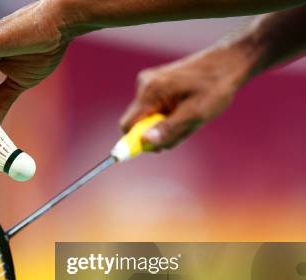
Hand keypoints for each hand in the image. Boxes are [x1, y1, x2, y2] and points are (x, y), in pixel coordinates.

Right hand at [120, 42, 254, 149]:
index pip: (127, 126)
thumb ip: (169, 129)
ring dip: (166, 124)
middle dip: (158, 132)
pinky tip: (186, 107)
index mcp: (151, 91)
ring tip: (189, 114)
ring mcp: (148, 83)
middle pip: (137, 124)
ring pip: (147, 118)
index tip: (162, 142)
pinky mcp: (154, 84)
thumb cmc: (215, 87)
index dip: (139, 140)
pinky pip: (154, 110)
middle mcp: (144, 85)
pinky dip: (168, 115)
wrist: (227, 62)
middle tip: (185, 126)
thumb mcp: (196, 114)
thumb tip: (146, 142)